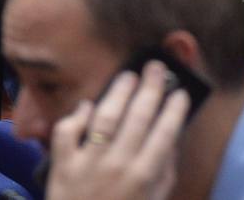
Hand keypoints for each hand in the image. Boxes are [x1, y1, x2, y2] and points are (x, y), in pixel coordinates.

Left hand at [45, 60, 187, 199]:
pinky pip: (67, 132)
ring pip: (104, 117)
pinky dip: (76, 116)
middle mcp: (117, 165)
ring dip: (118, 92)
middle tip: (157, 68)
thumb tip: (172, 139)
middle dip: (151, 88)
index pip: (165, 131)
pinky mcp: (62, 165)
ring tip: (128, 76)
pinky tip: (88, 105)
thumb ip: (164, 171)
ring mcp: (87, 163)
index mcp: (143, 175)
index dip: (175, 108)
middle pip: (138, 117)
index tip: (180, 92)